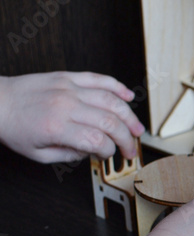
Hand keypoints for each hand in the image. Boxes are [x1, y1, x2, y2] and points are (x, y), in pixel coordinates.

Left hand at [0, 71, 143, 162]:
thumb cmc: (13, 127)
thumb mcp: (39, 154)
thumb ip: (69, 156)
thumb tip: (92, 152)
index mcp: (57, 127)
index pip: (98, 141)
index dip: (110, 151)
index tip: (109, 155)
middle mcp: (66, 106)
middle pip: (110, 122)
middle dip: (126, 138)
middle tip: (131, 148)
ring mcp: (69, 88)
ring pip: (111, 100)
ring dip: (129, 116)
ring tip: (137, 128)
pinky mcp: (68, 77)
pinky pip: (99, 79)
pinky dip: (117, 86)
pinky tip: (128, 95)